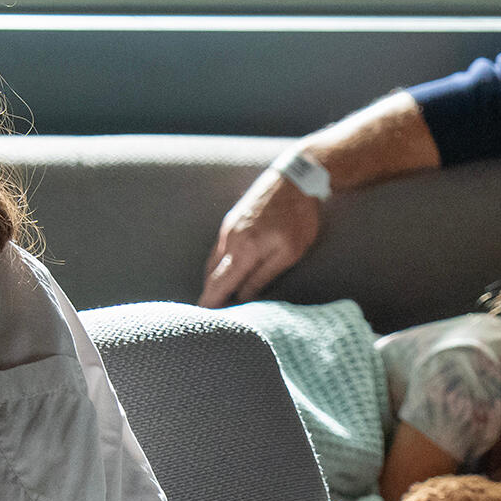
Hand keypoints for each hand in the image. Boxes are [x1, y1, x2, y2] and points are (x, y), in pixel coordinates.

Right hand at [199, 168, 322, 307]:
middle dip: (208, 295)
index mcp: (244, 251)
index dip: (210, 303)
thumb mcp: (288, 253)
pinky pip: (220, 250)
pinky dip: (219, 266)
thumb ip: (263, 276)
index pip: (219, 284)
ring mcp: (229, 229)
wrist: (294, 180)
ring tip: (215, 299)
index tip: (202, 319)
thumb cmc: (298, 218)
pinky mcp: (232, 221)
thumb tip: (244, 297)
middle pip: (212, 275)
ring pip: (214, 262)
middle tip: (206, 315)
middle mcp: (230, 240)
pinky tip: (225, 274)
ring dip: (213, 281)